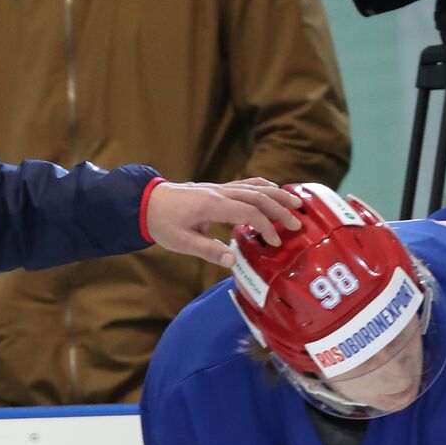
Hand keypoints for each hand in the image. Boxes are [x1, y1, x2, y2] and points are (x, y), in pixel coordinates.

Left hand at [145, 179, 302, 267]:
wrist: (148, 202)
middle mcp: (220, 192)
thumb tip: (233, 261)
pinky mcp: (218, 188)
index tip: (275, 242)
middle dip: (280, 209)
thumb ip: (208, 251)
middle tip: (297, 224)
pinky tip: (275, 191)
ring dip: (277, 195)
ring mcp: (220, 187)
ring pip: (255, 187)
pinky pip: (246, 183)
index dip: (266, 226)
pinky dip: (263, 186)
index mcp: (213, 205)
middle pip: (258, 196)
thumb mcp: (181, 242)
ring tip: (297, 203)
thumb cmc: (163, 223)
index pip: (249, 213)